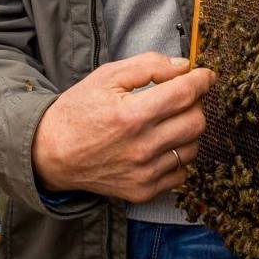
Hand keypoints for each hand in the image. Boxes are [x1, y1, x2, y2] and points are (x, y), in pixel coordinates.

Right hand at [32, 52, 215, 201]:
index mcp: (132, 115)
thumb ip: (148, 66)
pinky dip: (178, 156)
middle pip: (196, 121)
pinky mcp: (143, 192)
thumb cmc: (79, 110)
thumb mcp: (107, 76)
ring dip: (188, 129)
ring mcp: (144, 174)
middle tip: (183, 96)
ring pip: (193, 147)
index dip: (202, 80)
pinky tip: (161, 143)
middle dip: (196, 103)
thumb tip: (184, 67)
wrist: (51, 153)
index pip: (185, 94)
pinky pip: (181, 172)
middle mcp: (142, 148)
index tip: (206, 75)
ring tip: (169, 119)